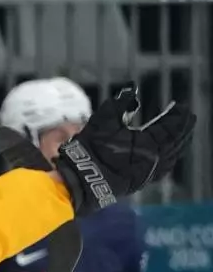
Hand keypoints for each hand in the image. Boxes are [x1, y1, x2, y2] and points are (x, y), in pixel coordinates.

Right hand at [55, 85, 194, 215]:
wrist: (82, 181)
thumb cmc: (92, 150)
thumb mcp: (104, 121)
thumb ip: (120, 104)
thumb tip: (131, 90)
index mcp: (150, 142)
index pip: (172, 125)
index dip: (178, 114)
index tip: (180, 105)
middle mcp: (156, 157)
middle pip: (177, 140)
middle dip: (183, 127)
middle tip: (188, 116)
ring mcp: (152, 171)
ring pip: (173, 154)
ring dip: (180, 142)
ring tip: (183, 132)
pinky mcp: (144, 180)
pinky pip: (166, 166)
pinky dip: (171, 156)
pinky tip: (171, 153)